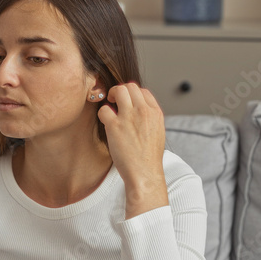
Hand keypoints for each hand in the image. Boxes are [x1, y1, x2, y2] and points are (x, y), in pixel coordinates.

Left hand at [96, 82, 168, 213]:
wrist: (144, 173)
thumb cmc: (149, 157)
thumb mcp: (157, 132)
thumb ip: (149, 118)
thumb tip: (139, 109)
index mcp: (155, 112)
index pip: (143, 91)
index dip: (133, 95)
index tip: (127, 104)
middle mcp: (143, 111)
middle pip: (130, 86)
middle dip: (120, 91)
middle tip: (115, 101)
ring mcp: (129, 117)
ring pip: (118, 90)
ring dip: (111, 95)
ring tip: (110, 106)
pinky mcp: (115, 126)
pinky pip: (104, 109)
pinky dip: (103, 114)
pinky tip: (106, 123)